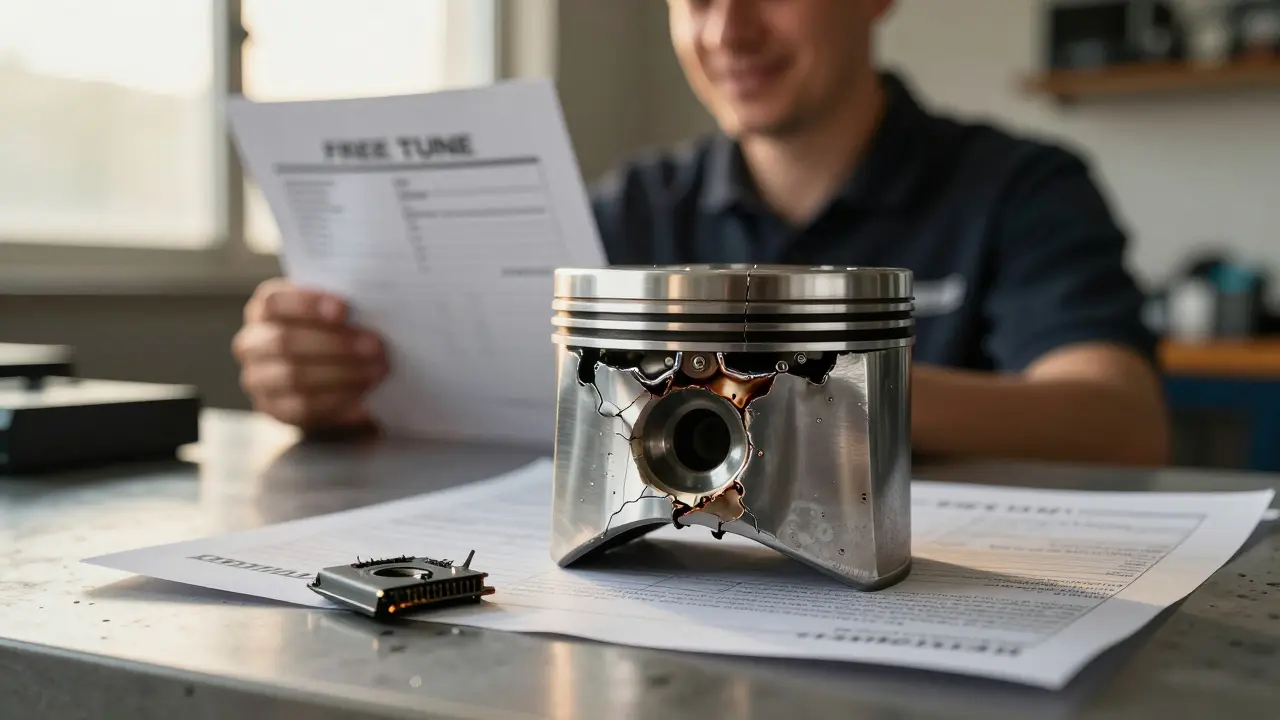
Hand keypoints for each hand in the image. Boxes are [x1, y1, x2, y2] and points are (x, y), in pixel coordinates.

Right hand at [233, 278, 387, 431]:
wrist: (318, 378)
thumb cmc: (328, 332)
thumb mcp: (328, 315)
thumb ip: (339, 310)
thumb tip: (372, 310)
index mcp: (263, 310)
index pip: (274, 302)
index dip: (307, 304)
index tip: (344, 309)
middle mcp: (251, 343)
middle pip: (285, 341)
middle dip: (335, 344)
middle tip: (375, 346)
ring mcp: (257, 378)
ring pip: (294, 377)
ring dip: (341, 374)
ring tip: (376, 371)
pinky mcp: (272, 408)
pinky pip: (302, 408)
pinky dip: (338, 403)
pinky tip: (365, 402)